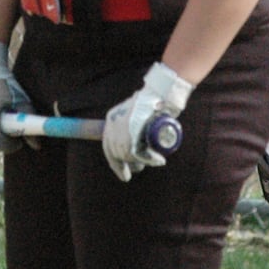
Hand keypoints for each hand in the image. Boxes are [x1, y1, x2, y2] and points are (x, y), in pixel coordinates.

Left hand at [102, 62, 192, 181]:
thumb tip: (138, 148)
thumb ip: (135, 129)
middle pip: (115, 152)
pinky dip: (149, 160)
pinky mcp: (131, 134)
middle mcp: (112, 124)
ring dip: (140, 161)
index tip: (124, 174)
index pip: (108, 146)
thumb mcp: (139, 116)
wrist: (161, 94)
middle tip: (136, 170)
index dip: (115, 162)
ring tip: (153, 159)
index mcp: (112, 118)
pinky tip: (158, 160)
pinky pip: (136, 155)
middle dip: (125, 164)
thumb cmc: (155, 103)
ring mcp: (120, 129)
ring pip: (126, 155)